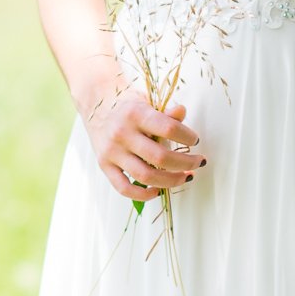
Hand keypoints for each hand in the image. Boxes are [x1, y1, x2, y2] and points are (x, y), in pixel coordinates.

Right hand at [83, 93, 206, 201]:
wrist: (96, 104)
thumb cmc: (128, 104)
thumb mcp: (146, 101)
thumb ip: (164, 111)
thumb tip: (182, 112)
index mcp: (136, 114)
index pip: (168, 128)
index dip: (187, 136)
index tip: (195, 140)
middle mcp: (122, 133)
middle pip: (160, 157)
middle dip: (185, 163)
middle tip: (198, 162)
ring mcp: (112, 152)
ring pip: (145, 176)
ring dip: (171, 180)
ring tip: (186, 177)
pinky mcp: (104, 166)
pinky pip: (124, 188)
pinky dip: (143, 194)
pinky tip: (158, 191)